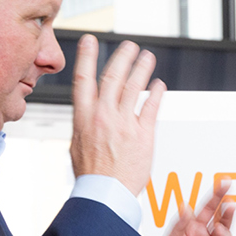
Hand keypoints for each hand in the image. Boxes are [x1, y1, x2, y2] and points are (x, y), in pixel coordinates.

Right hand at [71, 35, 165, 191]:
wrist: (104, 194)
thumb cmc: (91, 175)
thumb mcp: (77, 145)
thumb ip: (84, 126)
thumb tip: (85, 115)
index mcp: (84, 117)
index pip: (84, 79)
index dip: (87, 56)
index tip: (90, 41)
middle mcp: (104, 116)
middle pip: (113, 77)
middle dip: (122, 57)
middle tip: (129, 45)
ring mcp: (124, 124)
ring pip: (134, 87)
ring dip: (142, 68)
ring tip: (147, 57)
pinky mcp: (143, 135)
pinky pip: (152, 107)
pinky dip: (156, 93)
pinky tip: (159, 85)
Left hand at [150, 180, 235, 235]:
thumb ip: (180, 227)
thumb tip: (186, 207)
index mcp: (194, 233)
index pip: (208, 211)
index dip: (217, 197)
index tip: (225, 183)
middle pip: (223, 223)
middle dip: (228, 213)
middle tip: (229, 204)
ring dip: (225, 234)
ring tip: (216, 234)